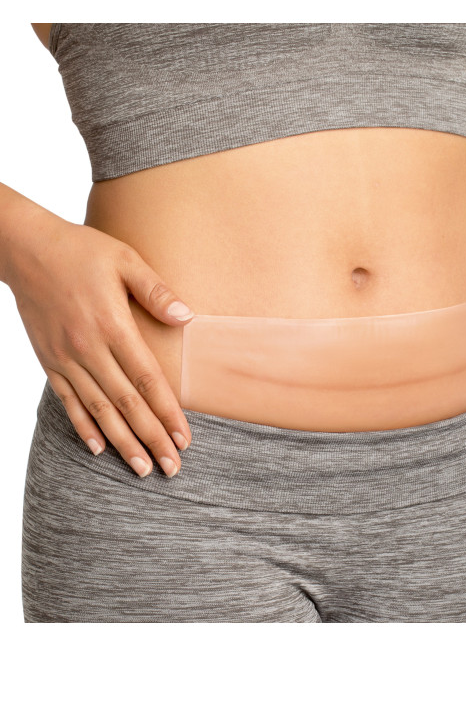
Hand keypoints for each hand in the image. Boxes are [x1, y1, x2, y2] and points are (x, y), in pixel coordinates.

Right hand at [7, 210, 194, 478]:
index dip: (167, 412)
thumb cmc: (81, 250)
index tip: (184, 438)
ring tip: (141, 468)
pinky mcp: (48, 360)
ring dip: (122, 442)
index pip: (146, 379)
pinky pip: (67, 400)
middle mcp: (88, 348)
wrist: (25, 248)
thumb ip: (156, 291)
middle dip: (151, 438)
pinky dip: (83, 426)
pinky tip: (98, 448)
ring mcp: (65, 357)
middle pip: (126, 403)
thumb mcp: (125, 259)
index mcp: (113, 324)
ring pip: (98, 409)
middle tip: (172, 468)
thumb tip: (186, 316)